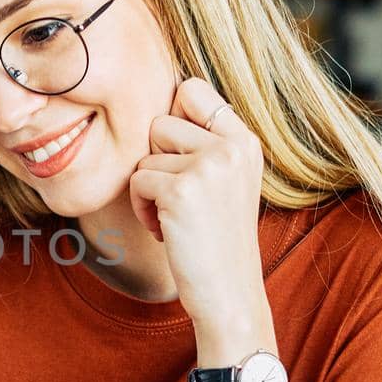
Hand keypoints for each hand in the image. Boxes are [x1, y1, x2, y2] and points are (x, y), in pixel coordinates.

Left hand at [129, 76, 267, 327]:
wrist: (229, 293)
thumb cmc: (217, 238)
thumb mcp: (226, 180)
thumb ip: (204, 141)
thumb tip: (160, 98)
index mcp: (245, 140)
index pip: (192, 89)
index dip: (172, 116)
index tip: (176, 154)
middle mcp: (232, 147)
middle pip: (159, 122)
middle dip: (157, 160)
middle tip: (177, 194)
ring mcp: (208, 166)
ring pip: (145, 155)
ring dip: (148, 188)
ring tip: (174, 216)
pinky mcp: (181, 191)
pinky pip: (136, 181)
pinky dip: (142, 208)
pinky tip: (166, 230)